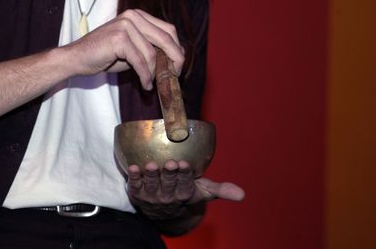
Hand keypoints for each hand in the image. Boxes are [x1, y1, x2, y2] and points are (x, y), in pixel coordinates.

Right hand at [63, 9, 183, 89]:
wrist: (77, 59)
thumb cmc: (105, 56)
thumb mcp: (133, 50)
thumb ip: (151, 49)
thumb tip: (175, 59)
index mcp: (139, 16)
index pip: (168, 30)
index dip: (177, 50)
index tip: (177, 67)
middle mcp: (133, 16)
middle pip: (166, 38)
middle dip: (174, 61)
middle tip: (173, 77)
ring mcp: (126, 25)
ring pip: (152, 54)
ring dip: (154, 73)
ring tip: (150, 83)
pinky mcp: (119, 38)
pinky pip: (141, 62)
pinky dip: (145, 77)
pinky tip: (145, 85)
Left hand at [127, 160, 244, 219]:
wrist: (162, 211)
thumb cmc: (185, 193)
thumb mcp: (203, 191)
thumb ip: (221, 190)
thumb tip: (243, 195)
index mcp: (185, 193)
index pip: (185, 184)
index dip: (185, 174)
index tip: (184, 164)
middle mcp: (168, 196)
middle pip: (169, 183)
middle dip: (170, 174)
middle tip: (171, 163)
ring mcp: (151, 196)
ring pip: (151, 185)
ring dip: (151, 175)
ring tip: (151, 165)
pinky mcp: (137, 193)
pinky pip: (134, 186)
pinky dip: (133, 178)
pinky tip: (132, 168)